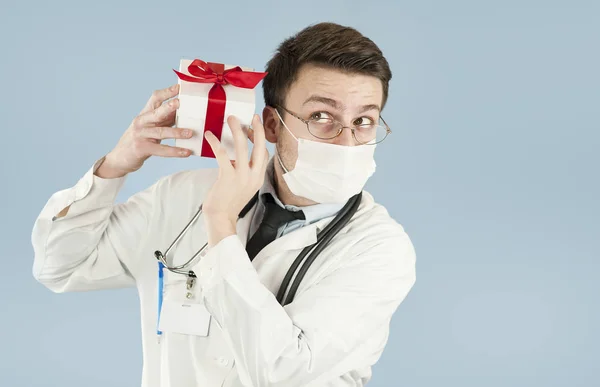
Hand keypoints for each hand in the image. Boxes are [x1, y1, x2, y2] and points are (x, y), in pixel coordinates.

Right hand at [96, 83, 194, 177]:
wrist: (121, 157)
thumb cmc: (141, 140)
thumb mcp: (152, 126)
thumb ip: (166, 119)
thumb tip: (187, 112)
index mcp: (145, 114)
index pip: (155, 98)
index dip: (167, 92)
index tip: (179, 87)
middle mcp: (141, 121)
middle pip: (156, 112)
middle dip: (168, 107)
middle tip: (180, 102)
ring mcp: (140, 135)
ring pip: (161, 132)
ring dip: (176, 132)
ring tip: (190, 133)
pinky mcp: (142, 148)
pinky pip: (161, 150)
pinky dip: (175, 151)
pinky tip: (186, 152)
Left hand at [202, 114, 268, 244]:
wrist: (221, 218)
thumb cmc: (229, 202)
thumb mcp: (244, 187)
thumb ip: (245, 172)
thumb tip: (237, 157)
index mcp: (259, 177)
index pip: (265, 154)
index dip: (260, 139)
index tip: (253, 128)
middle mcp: (254, 176)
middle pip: (259, 146)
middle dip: (257, 129)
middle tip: (253, 116)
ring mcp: (242, 176)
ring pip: (243, 147)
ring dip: (237, 130)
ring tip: (231, 118)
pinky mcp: (228, 177)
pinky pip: (223, 154)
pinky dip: (216, 143)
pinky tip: (210, 135)